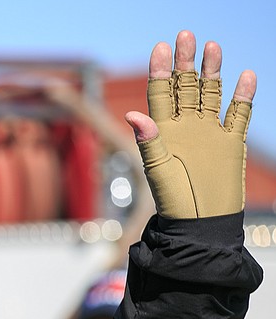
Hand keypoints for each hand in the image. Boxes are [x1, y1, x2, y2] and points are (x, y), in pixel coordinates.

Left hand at [124, 30, 255, 217]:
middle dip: (185, 62)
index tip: (161, 47)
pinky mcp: (230, 143)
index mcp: (164, 131)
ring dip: (212, 72)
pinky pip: (238, 114)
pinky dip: (243, 96)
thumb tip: (133, 114)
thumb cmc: (174, 201)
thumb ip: (149, 140)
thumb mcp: (158, 169)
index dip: (160, 71)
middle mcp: (186, 127)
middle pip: (186, 87)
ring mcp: (209, 133)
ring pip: (212, 95)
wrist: (201, 222)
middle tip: (186, 35)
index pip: (161, 94)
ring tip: (212, 46)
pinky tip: (246, 75)